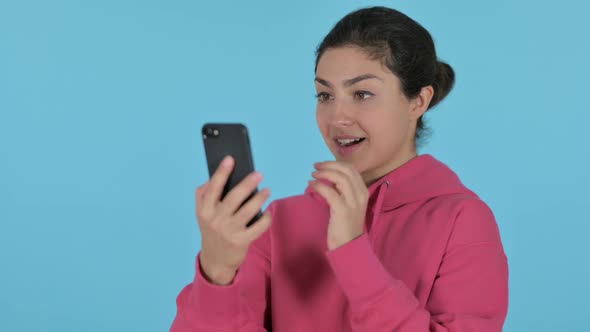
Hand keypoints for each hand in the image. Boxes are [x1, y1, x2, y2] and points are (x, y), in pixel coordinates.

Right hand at [196, 156, 271, 284]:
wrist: (215, 259)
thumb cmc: (212, 228)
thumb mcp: (202, 213)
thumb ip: (203, 194)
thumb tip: (216, 176)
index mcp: (205, 210)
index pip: (213, 188)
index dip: (221, 172)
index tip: (230, 159)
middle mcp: (216, 220)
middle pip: (233, 197)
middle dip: (247, 184)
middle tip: (259, 174)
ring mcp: (229, 231)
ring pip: (248, 211)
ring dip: (259, 199)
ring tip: (267, 190)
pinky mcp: (241, 241)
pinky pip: (258, 227)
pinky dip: (265, 219)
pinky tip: (267, 212)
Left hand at [310, 161, 368, 249]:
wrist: (348, 245)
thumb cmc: (345, 225)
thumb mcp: (348, 204)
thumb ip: (342, 190)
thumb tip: (329, 176)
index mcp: (363, 191)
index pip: (351, 169)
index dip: (335, 163)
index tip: (322, 164)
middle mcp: (361, 194)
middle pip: (346, 170)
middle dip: (329, 165)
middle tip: (315, 166)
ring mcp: (353, 202)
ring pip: (340, 178)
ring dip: (324, 173)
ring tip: (313, 175)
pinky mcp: (342, 210)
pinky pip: (329, 192)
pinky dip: (318, 186)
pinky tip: (311, 186)